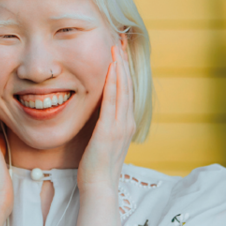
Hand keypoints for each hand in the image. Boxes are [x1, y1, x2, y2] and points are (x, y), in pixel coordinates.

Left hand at [77, 45, 135, 193]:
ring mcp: (120, 125)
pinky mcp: (109, 130)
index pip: (126, 89)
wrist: (99, 185)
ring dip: (120, 66)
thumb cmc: (98, 164)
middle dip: (124, 61)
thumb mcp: (105, 139)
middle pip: (128, 84)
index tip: (120, 51)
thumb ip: (106, 122)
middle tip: (121, 40)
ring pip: (123, 89)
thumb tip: (100, 108)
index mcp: (125, 122)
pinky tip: (111, 69)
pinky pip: (112, 102)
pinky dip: (113, 83)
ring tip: (116, 47)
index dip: (124, 68)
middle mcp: (127, 121)